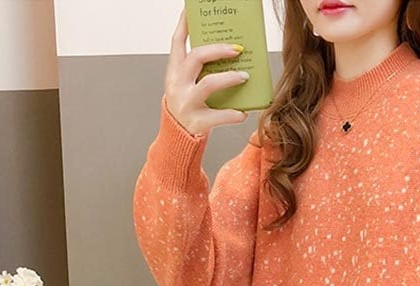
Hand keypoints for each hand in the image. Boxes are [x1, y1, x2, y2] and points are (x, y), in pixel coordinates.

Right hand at [164, 8, 249, 135]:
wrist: (178, 139)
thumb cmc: (189, 108)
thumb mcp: (188, 85)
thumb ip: (201, 71)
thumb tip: (229, 53)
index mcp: (174, 72)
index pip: (177, 42)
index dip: (186, 23)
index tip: (193, 8)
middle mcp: (177, 85)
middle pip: (196, 58)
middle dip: (218, 50)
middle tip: (237, 49)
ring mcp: (186, 103)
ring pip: (208, 84)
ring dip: (229, 78)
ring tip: (245, 76)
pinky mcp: (197, 122)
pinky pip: (219, 116)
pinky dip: (233, 114)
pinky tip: (243, 113)